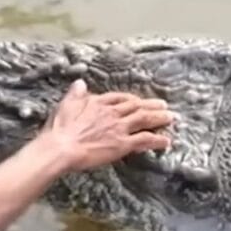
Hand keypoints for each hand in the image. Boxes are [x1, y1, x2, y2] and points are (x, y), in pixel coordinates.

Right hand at [41, 79, 173, 171]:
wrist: (61, 147)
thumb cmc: (59, 129)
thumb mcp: (65, 105)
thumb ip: (75, 94)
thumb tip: (80, 83)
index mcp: (98, 103)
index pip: (118, 98)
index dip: (130, 99)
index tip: (137, 100)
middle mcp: (111, 113)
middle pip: (136, 106)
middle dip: (151, 105)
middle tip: (163, 105)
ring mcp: (119, 128)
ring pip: (144, 120)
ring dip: (159, 118)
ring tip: (171, 118)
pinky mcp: (122, 144)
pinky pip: (144, 140)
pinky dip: (157, 140)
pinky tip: (166, 142)